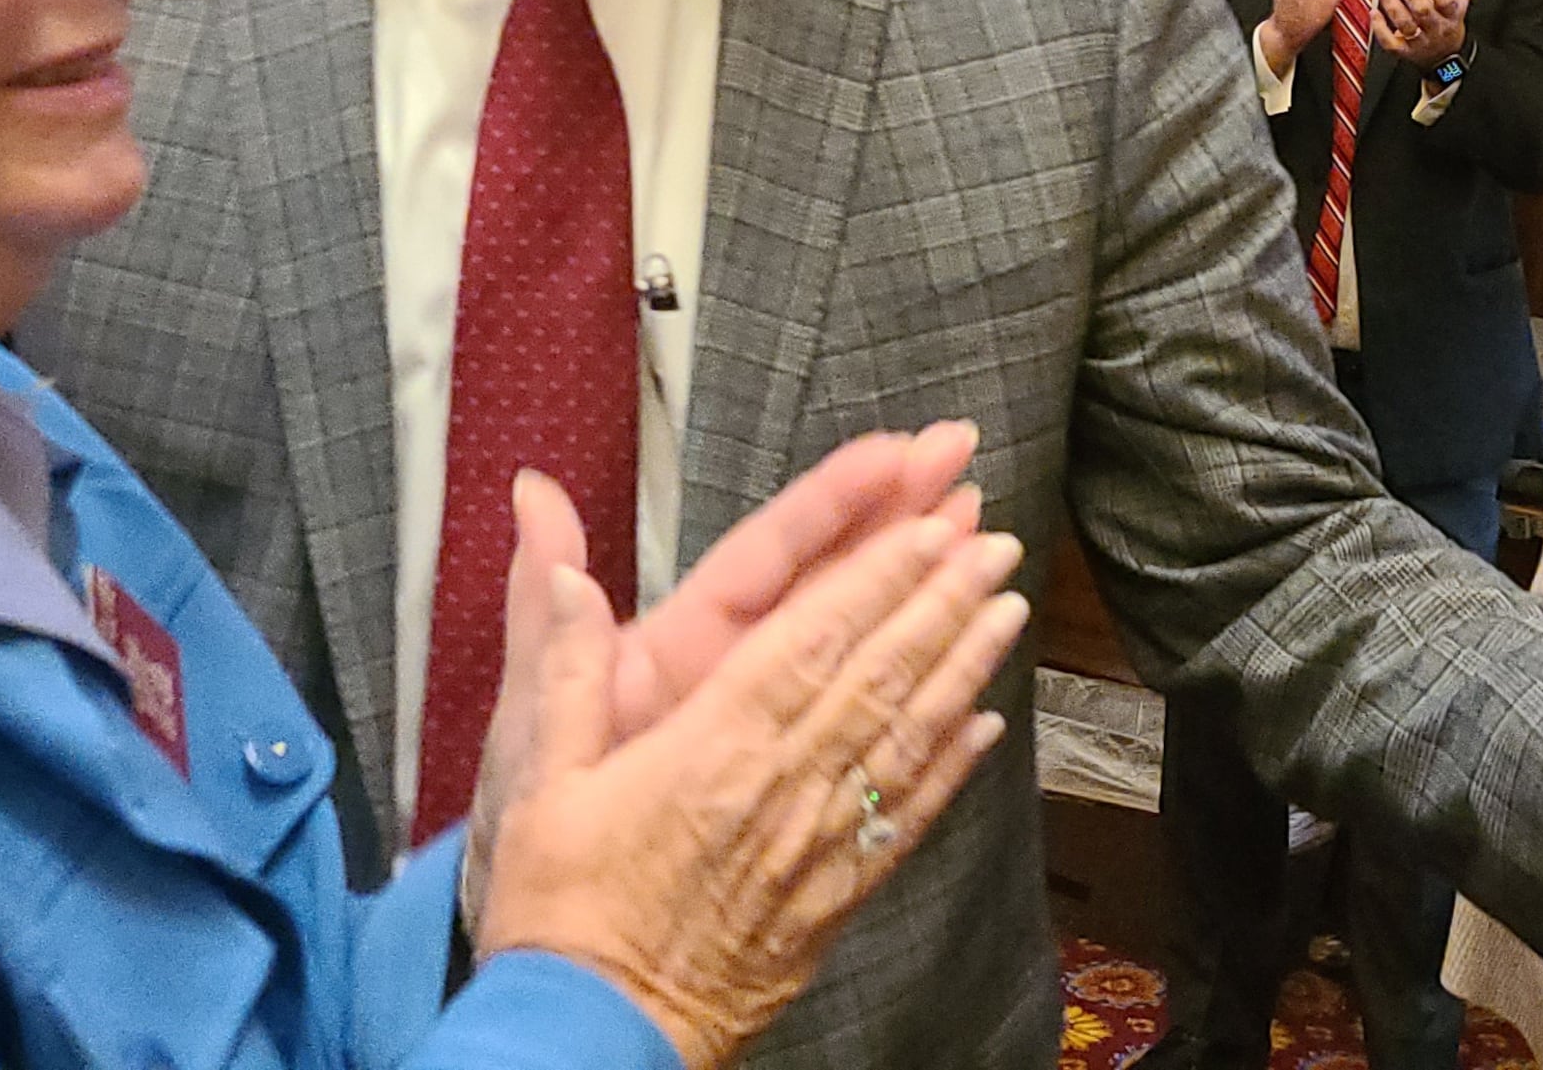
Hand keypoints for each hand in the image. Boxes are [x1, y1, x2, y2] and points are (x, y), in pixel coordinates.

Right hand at [461, 428, 982, 916]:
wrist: (594, 1036)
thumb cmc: (561, 911)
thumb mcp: (535, 780)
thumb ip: (561, 669)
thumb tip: (563, 568)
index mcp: (711, 747)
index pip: (811, 640)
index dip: (875, 575)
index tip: (926, 524)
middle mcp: (780, 788)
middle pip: (876, 677)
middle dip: (939, 600)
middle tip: (992, 539)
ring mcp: (815, 846)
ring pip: (906, 739)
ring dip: (963, 667)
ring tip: (1008, 608)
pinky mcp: (831, 899)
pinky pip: (905, 822)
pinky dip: (951, 769)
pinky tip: (985, 726)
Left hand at [1377, 0, 1487, 68]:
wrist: (1446, 53)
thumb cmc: (1450, 17)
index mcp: (1452, 13)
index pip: (1445, 0)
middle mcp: (1437, 28)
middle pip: (1422, 9)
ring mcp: (1421, 41)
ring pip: (1404, 23)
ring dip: (1389, 1)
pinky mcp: (1405, 51)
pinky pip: (1391, 44)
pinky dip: (1380, 29)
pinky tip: (1374, 12)